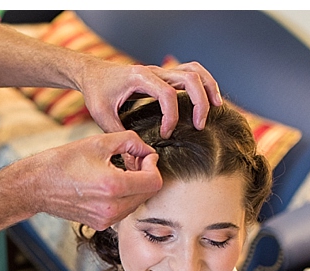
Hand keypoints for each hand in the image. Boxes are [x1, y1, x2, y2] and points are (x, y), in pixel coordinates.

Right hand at [25, 130, 160, 230]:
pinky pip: (124, 210)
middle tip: (131, 161)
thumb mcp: (99, 142)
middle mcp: (112, 208)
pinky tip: (110, 185)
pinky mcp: (100, 224)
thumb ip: (130, 141)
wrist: (37, 186)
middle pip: (148, 193)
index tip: (143, 156)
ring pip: (138, 203)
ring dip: (135, 186)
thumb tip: (146, 150)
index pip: (154, 181)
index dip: (153, 165)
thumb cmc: (62, 163)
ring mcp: (106, 219)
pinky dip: (124, 197)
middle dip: (145, 175)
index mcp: (113, 187)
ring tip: (119, 171)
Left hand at [79, 59, 220, 135]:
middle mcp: (154, 70)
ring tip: (216, 108)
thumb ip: (118, 135)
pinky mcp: (164, 74)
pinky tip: (209, 100)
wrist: (93, 73)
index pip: (166, 94)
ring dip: (208, 88)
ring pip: (194, 71)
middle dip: (200, 102)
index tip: (166, 134)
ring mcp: (161, 70)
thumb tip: (133, 161)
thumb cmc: (96, 92)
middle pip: (189, 78)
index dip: (171, 116)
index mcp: (139, 77)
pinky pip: (191, 72)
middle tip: (199, 126)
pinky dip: (204, 83)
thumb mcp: (101, 115)